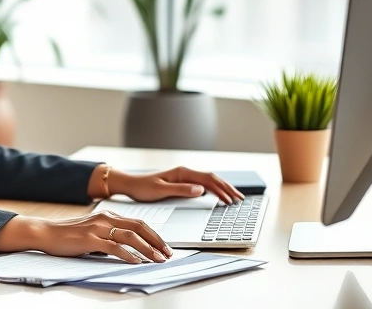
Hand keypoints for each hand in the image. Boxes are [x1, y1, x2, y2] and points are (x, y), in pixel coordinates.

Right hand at [0, 211, 171, 263]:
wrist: (45, 233)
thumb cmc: (68, 235)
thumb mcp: (93, 231)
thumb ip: (109, 235)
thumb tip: (128, 248)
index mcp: (108, 215)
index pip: (139, 223)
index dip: (155, 234)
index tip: (165, 246)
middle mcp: (106, 218)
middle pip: (140, 227)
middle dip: (157, 241)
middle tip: (168, 254)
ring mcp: (98, 228)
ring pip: (130, 236)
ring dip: (147, 249)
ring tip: (157, 259)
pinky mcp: (90, 239)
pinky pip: (114, 247)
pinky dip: (128, 255)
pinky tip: (136, 261)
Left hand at [108, 166, 244, 203]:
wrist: (130, 185)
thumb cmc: (143, 188)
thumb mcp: (161, 191)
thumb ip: (181, 190)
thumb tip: (201, 190)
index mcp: (182, 173)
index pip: (208, 180)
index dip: (222, 189)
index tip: (231, 199)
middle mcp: (185, 172)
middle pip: (212, 178)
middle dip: (227, 188)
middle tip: (240, 199)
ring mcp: (184, 177)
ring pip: (209, 181)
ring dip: (223, 188)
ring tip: (235, 198)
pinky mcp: (182, 182)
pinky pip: (203, 185)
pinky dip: (214, 190)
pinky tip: (219, 196)